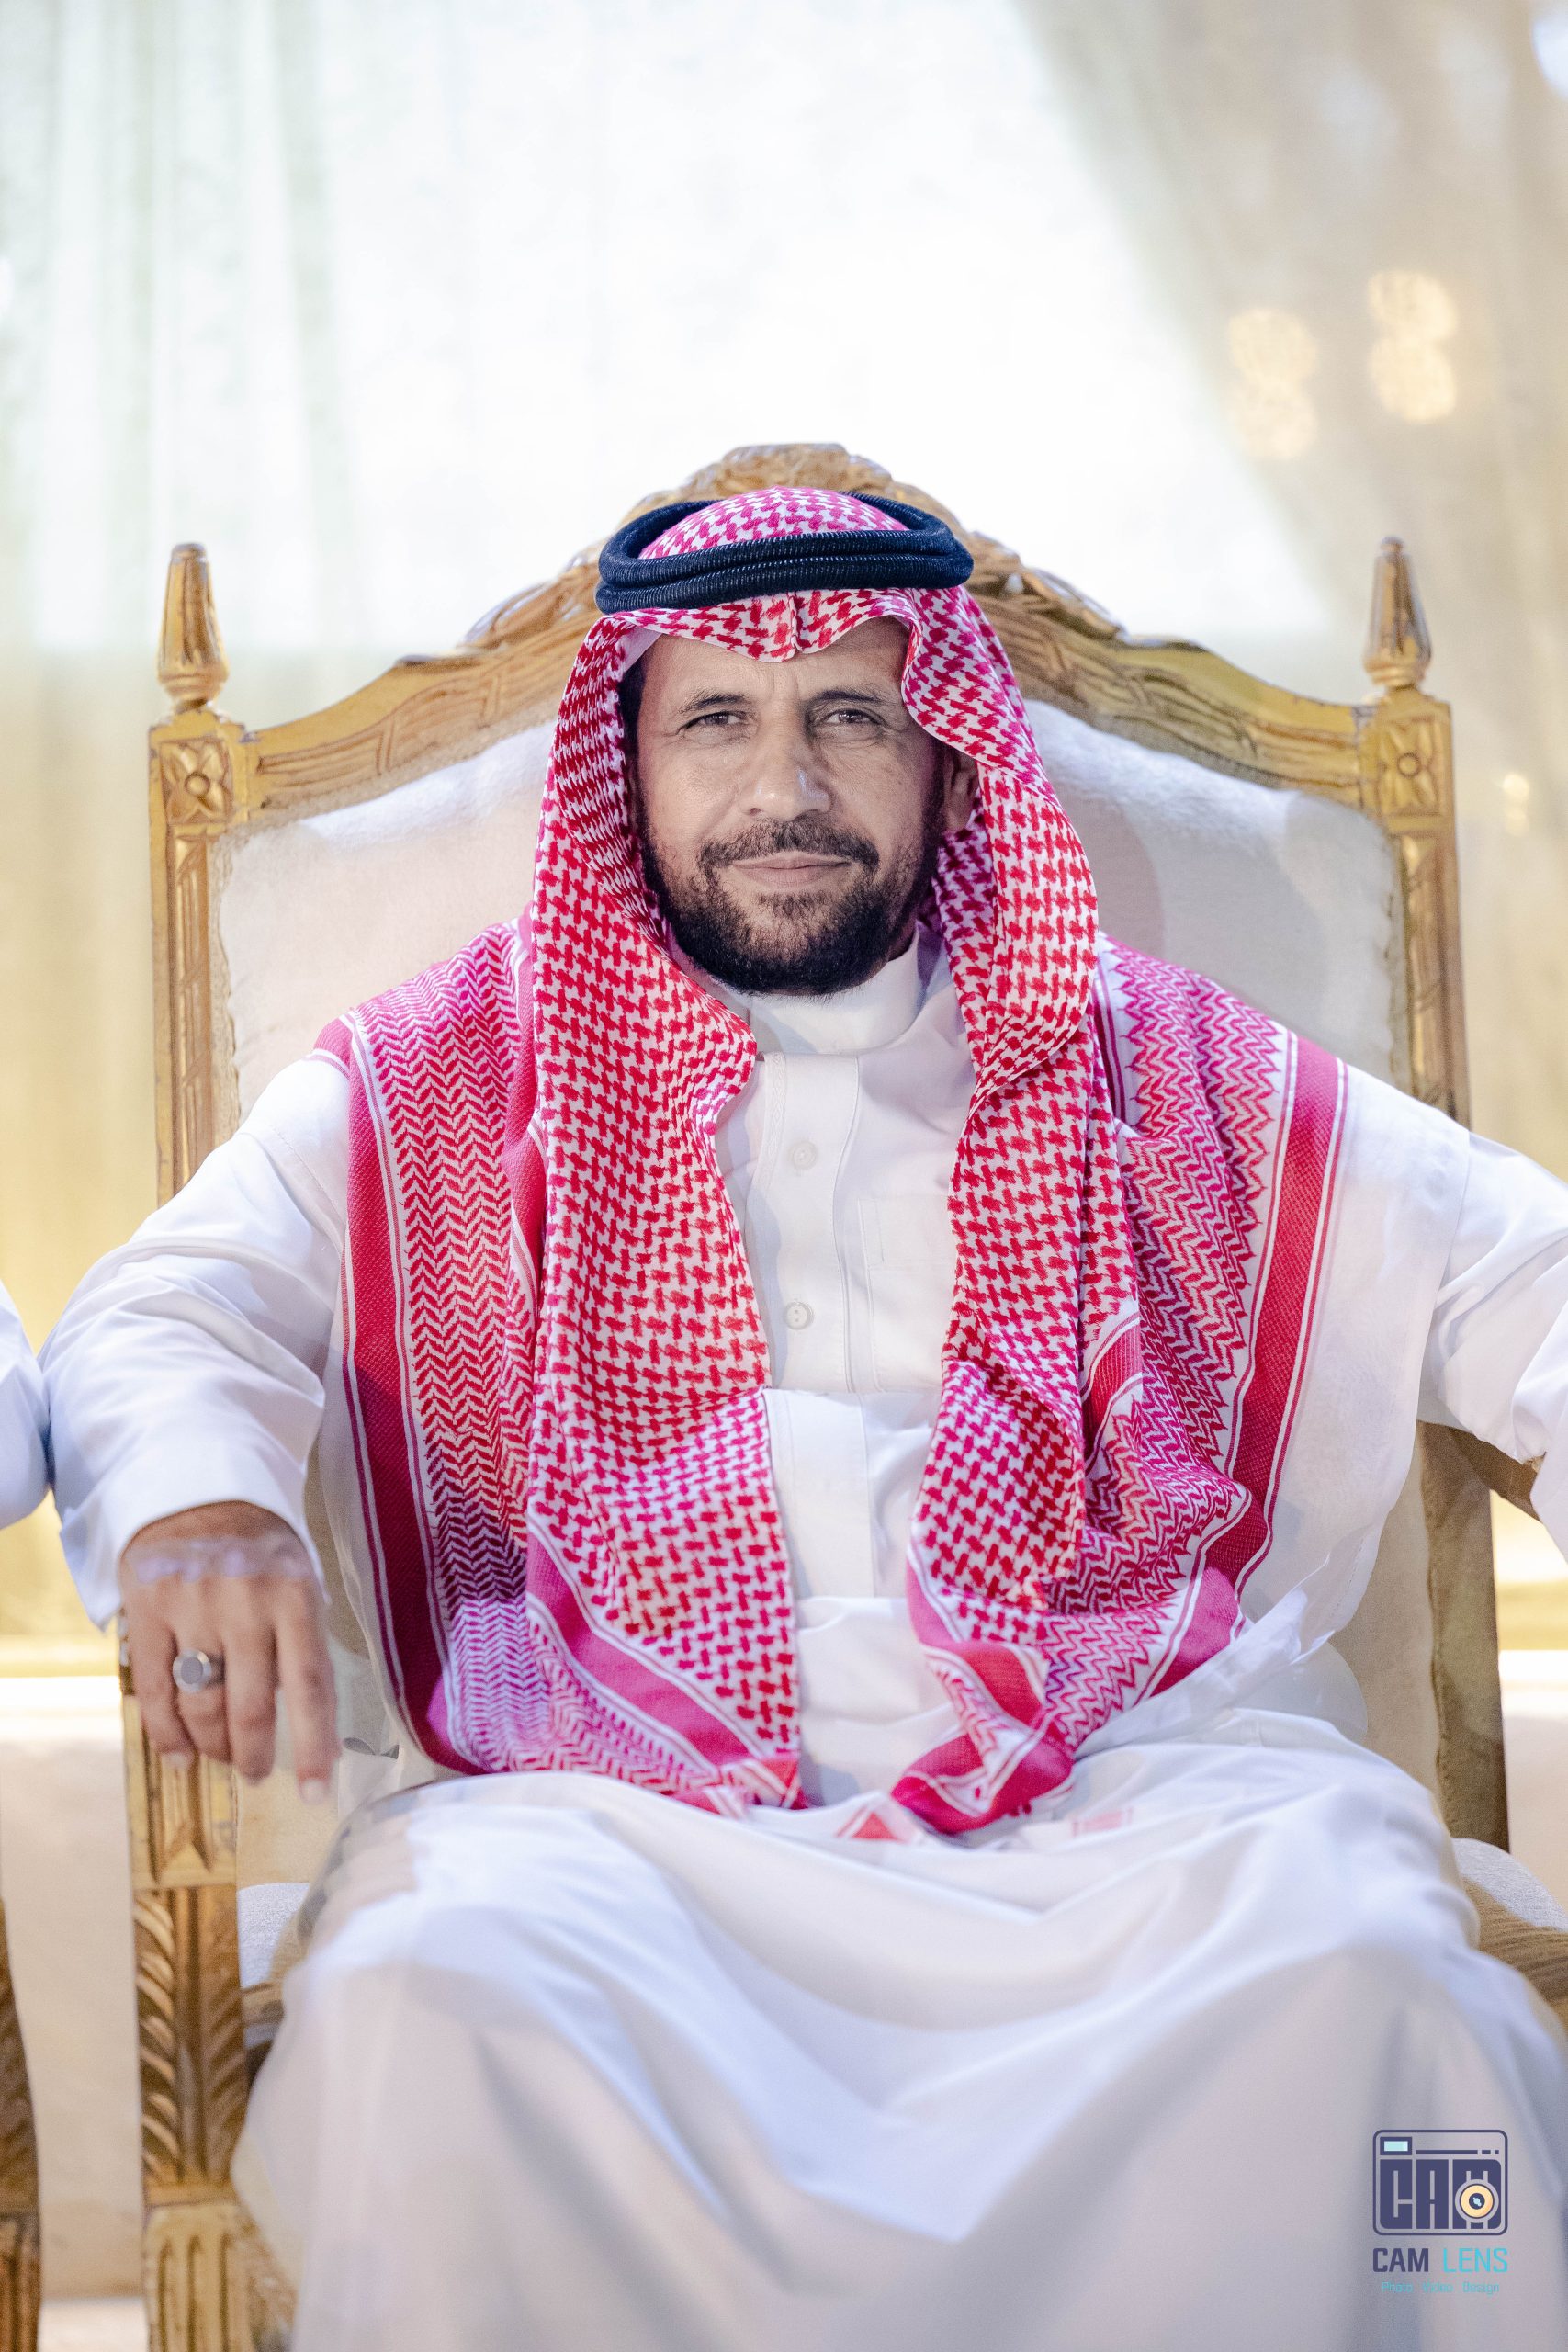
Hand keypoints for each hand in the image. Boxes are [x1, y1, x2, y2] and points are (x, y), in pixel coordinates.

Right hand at [120, 1501, 338, 1800]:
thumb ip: (304, 1645)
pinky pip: (157, 1691)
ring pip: (203, 1705)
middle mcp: (247, 1605)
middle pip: (251, 1706)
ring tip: (220, 1758)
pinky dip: (167, 1734)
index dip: (314, 1745)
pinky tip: (180, 1755)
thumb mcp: (300, 1581)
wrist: (198, 1487)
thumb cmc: (261, 1548)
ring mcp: (194, 1609)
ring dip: (213, 1746)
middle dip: (254, 1755)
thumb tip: (319, 1730)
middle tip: (256, 1773)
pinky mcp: (148, 1612)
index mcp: (296, 1598)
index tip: (315, 1792)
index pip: (310, 1686)